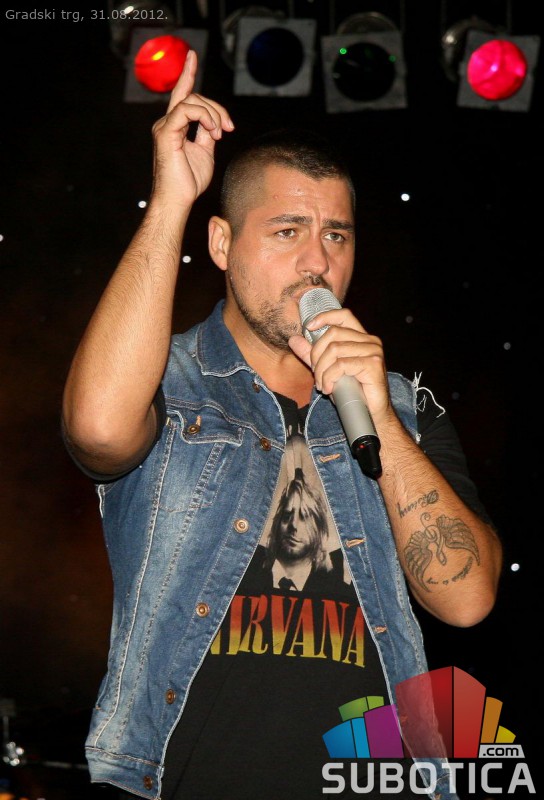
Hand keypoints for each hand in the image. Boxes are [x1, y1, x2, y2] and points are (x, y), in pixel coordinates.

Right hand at [150, 50, 234, 205]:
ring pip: (192, 100)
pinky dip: (205, 117)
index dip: (188, 74)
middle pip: (193, 96)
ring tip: (219, 133)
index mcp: (175, 126)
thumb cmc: (189, 183)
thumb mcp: (205, 153)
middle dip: (217, 107)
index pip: (182, 95)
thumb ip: (208, 134)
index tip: (193, 56)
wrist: (177, 200)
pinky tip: (213, 131)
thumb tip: (216, 124)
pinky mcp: (166, 133)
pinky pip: (187, 110)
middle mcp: (167, 123)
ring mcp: (164, 126)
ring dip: (213, 114)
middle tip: (228, 128)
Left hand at [288, 308, 392, 425]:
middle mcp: (370, 341)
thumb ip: (312, 354)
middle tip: (316, 374)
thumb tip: (293, 339)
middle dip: (317, 354)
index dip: (325, 317)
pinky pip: (341, 365)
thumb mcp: (327, 370)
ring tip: (322, 385)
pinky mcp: (373, 364)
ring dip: (322, 370)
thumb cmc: (352, 392)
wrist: (371, 414)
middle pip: (333, 333)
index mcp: (361, 338)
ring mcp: (373, 351)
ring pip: (334, 349)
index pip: (343, 315)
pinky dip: (329, 378)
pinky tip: (329, 389)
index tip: (308, 327)